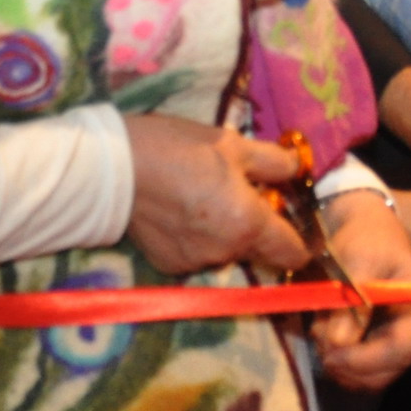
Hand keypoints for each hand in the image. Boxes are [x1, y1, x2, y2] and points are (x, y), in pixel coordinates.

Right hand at [125, 116, 309, 276]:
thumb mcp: (231, 144)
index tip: (290, 221)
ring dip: (223, 233)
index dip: (299, 239)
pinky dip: (195, 239)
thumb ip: (273, 162)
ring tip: (201, 199)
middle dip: (255, 228)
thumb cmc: (177, 149)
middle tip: (236, 194)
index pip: (292, 253)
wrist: (112, 168)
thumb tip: (296, 169)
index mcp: (249, 224)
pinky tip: (177, 212)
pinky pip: (196, 255)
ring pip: (226, 252)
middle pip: (258, 250)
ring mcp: (195, 263)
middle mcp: (226, 252)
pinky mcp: (168, 265)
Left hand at [305, 191, 410, 390]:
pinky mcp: (383, 347)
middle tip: (319, 338)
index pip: (400, 350)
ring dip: (340, 362)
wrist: (365, 232)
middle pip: (387, 371)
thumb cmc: (366, 240)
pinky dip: (339, 360)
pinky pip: (362, 371)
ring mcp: (401, 341)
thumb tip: (338, 343)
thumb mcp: (357, 262)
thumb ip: (351, 301)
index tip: (330, 354)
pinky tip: (327, 333)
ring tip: (321, 327)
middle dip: (348, 364)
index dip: (364, 360)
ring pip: (371, 377)